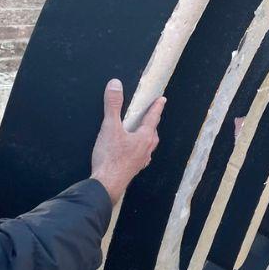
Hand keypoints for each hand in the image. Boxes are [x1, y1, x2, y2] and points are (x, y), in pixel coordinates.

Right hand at [91, 79, 164, 203]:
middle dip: (153, 124)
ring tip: (142, 134)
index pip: (153, 118)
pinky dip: (139, 151)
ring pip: (148, 147)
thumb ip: (112, 105)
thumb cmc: (110, 157)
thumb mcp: (110, 127)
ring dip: (147, 138)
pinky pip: (140, 157)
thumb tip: (115, 84)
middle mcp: (146, 150)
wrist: (106, 185)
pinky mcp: (132, 170)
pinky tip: (132, 153)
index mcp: (144, 138)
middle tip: (152, 116)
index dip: (157, 107)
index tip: (162, 100)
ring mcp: (140, 162)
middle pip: (153, 133)